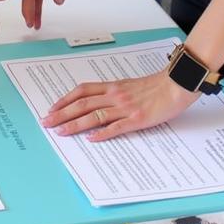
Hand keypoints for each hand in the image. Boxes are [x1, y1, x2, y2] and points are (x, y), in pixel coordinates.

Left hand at [41, 69, 199, 141]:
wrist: (176, 85)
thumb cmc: (154, 86)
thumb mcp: (129, 86)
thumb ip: (113, 93)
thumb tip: (96, 103)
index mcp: (113, 87)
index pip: (82, 91)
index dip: (65, 99)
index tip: (52, 108)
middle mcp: (115, 96)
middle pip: (82, 104)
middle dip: (62, 114)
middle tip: (47, 123)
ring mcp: (125, 108)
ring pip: (94, 116)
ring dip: (75, 124)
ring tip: (61, 132)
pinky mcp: (137, 120)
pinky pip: (116, 127)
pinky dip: (102, 133)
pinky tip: (90, 139)